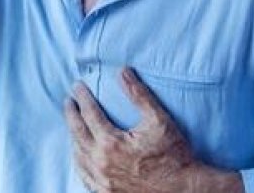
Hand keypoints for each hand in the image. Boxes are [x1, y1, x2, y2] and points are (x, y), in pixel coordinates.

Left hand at [63, 68, 241, 192]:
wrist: (184, 191)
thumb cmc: (174, 155)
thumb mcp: (158, 120)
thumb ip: (139, 95)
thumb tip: (123, 72)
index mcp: (111, 143)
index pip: (89, 113)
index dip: (82, 97)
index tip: (77, 86)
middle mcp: (101, 162)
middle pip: (77, 132)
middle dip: (71, 114)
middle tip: (68, 101)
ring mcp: (102, 180)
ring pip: (77, 155)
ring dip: (72, 137)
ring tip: (72, 124)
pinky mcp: (106, 192)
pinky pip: (84, 176)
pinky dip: (79, 161)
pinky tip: (80, 156)